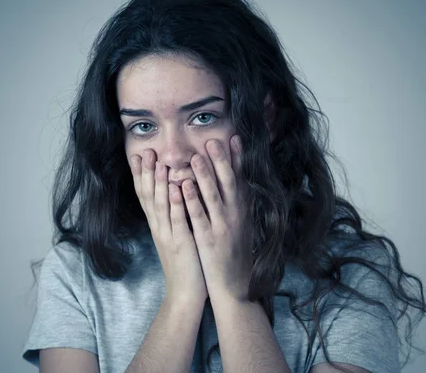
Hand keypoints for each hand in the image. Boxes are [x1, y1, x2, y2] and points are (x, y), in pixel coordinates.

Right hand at [130, 148, 207, 306]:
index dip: (140, 175)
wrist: (185, 293)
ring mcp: (168, 235)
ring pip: (160, 205)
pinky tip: (176, 188)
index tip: (138, 155)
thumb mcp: (175, 236)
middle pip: (148, 196)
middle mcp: (159, 228)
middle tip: (145, 151)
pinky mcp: (181, 244)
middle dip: (146, 173)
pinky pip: (177, 220)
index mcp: (158, 225)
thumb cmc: (185, 263)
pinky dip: (176, 203)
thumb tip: (172, 195)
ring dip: (158, 183)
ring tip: (158, 163)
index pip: (145, 196)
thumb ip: (172, 217)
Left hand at [182, 135, 251, 302]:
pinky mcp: (209, 240)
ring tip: (197, 156)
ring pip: (214, 196)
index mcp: (242, 210)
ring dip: (206, 175)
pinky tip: (183, 186)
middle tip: (213, 140)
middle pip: (229, 183)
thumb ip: (238, 204)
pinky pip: (199, 217)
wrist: (236, 288)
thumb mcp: (242, 226)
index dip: (237, 158)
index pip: (240, 179)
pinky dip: (192, 200)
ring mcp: (222, 227)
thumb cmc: (236, 254)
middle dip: (221, 160)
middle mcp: (235, 216)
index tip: (233, 137)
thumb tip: (236, 181)